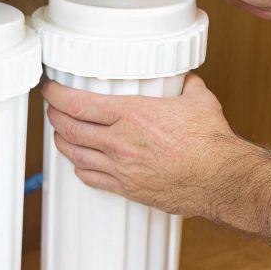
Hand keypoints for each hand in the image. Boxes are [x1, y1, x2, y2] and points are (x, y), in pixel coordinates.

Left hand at [41, 74, 246, 217]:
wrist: (220, 179)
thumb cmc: (211, 143)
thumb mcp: (198, 101)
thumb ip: (187, 87)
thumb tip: (188, 80)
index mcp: (131, 114)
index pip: (78, 104)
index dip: (56, 96)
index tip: (50, 90)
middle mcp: (119, 141)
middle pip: (70, 129)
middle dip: (55, 117)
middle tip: (53, 110)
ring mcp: (121, 168)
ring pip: (76, 154)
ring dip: (63, 142)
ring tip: (60, 133)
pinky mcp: (128, 189)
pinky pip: (92, 179)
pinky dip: (80, 169)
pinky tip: (80, 164)